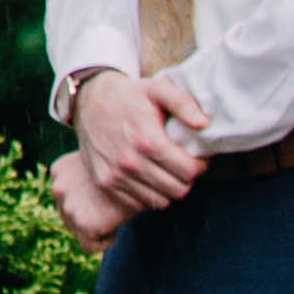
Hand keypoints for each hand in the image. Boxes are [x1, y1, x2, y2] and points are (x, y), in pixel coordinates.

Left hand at [49, 148, 124, 256]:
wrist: (143, 174)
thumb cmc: (126, 170)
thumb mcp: (98, 166)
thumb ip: (84, 179)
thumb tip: (83, 196)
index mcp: (58, 170)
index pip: (64, 198)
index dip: (86, 202)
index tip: (104, 196)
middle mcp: (57, 187)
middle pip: (69, 216)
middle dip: (90, 216)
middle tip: (111, 207)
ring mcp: (67, 205)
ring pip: (78, 230)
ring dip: (97, 227)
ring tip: (114, 213)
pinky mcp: (82, 222)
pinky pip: (89, 246)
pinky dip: (105, 242)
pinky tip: (117, 226)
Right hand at [73, 65, 213, 218]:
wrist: (88, 100)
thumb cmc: (128, 95)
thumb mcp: (157, 89)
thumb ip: (183, 104)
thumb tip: (204, 123)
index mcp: (147, 140)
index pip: (189, 172)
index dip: (200, 166)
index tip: (196, 158)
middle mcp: (130, 162)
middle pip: (178, 190)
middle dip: (186, 179)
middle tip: (183, 165)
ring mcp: (116, 175)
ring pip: (161, 201)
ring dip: (168, 189)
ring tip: (167, 171)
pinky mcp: (105, 182)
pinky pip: (139, 203)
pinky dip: (149, 194)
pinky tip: (149, 176)